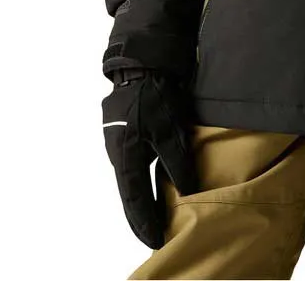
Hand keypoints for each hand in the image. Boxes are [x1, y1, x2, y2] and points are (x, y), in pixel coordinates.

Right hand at [101, 69, 198, 248]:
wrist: (140, 65)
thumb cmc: (154, 97)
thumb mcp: (171, 132)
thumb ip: (177, 164)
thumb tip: (187, 192)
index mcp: (126, 157)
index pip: (135, 200)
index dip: (145, 222)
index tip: (155, 241)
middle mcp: (117, 153)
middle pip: (130, 192)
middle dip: (141, 215)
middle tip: (154, 234)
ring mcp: (118, 141)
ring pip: (131, 177)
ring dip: (141, 195)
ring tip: (155, 214)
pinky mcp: (123, 130)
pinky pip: (133, 162)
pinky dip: (142, 177)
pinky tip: (153, 181)